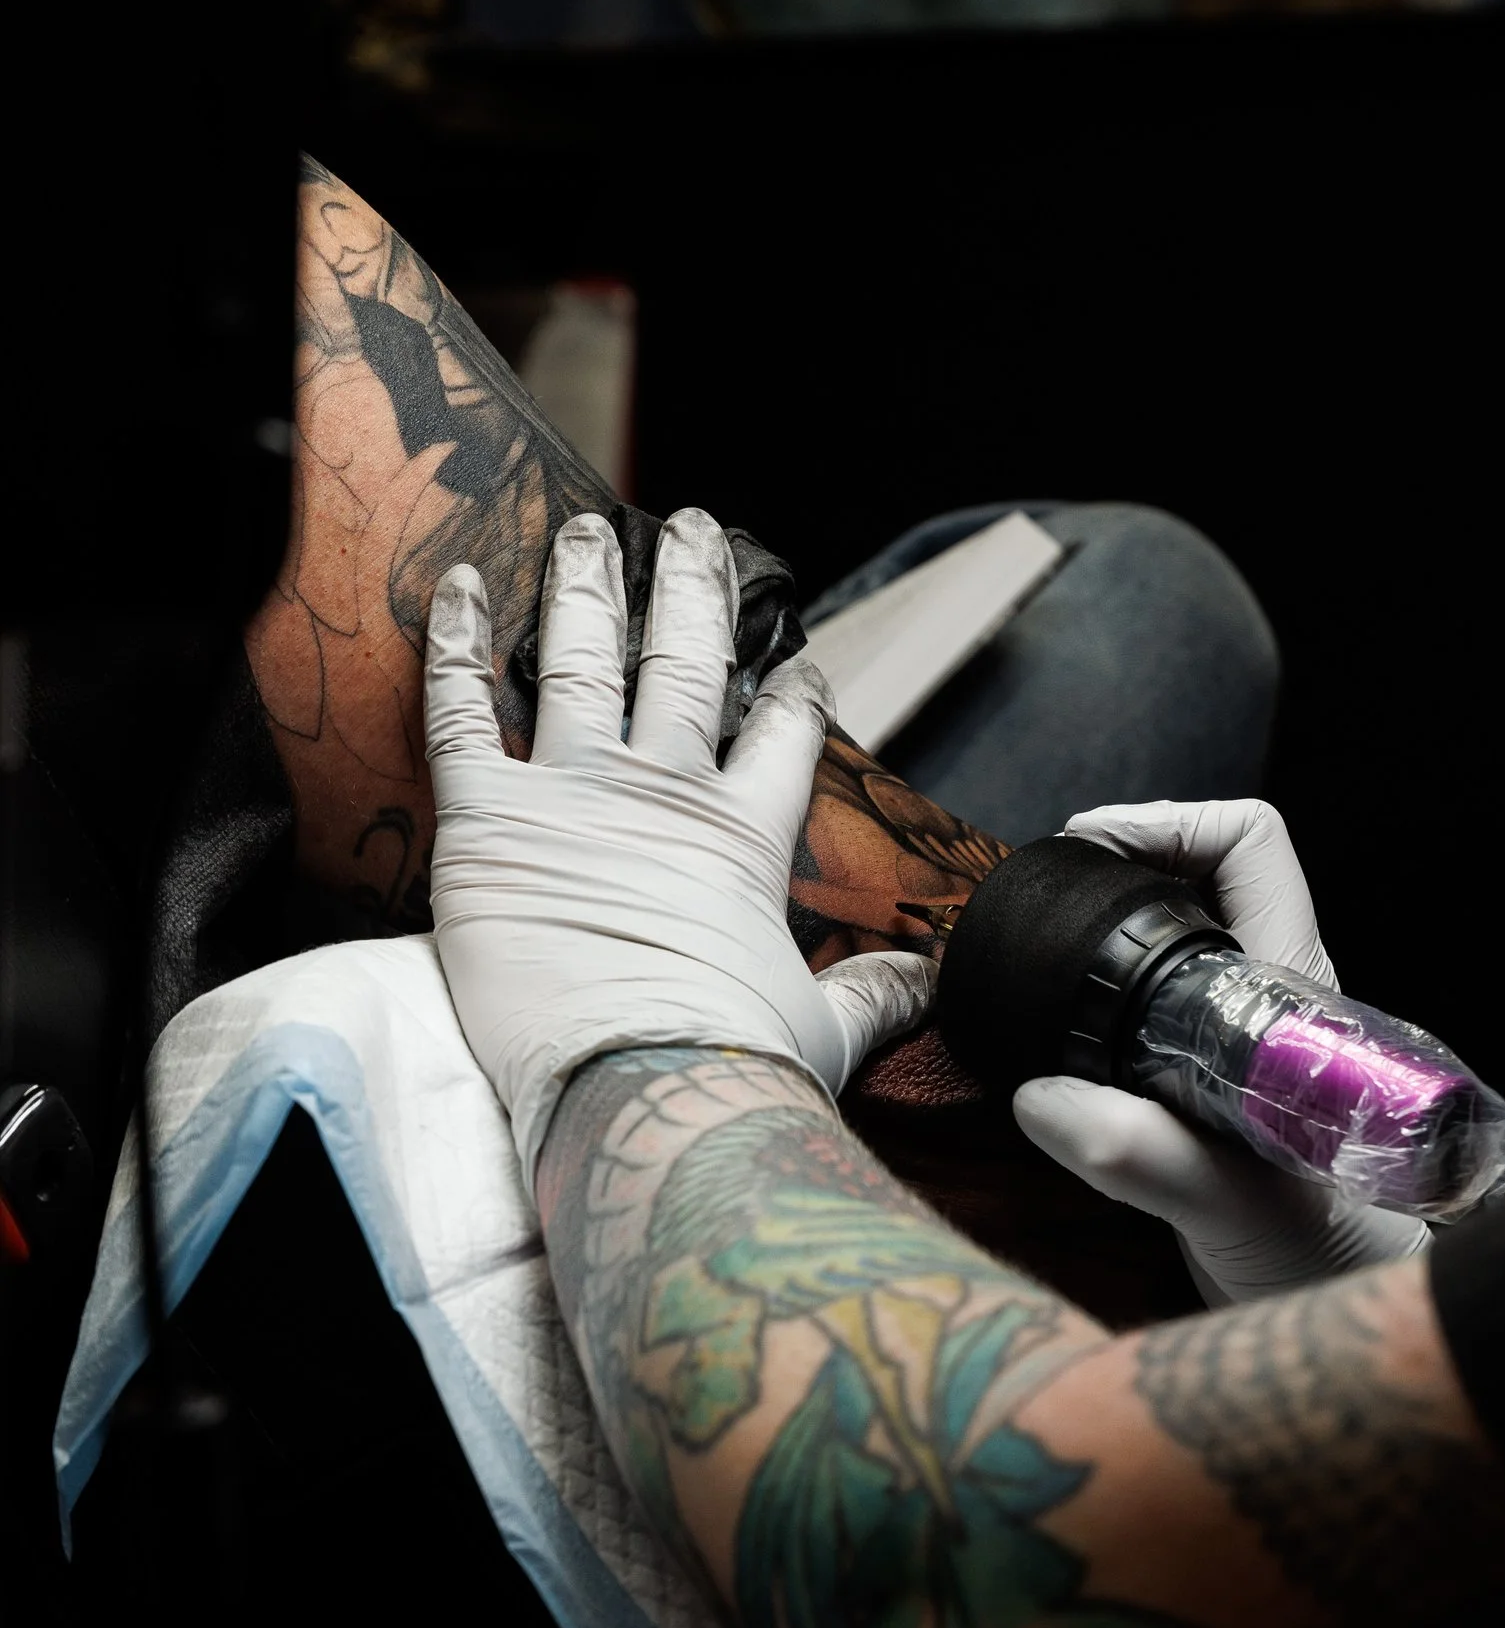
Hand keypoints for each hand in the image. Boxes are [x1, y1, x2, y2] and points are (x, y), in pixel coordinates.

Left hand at [425, 506, 934, 1179]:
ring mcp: (572, 796)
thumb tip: (930, 981)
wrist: (644, 1095)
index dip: (792, 692)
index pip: (780, 735)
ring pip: (579, 661)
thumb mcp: (827, 1026)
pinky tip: (451, 585)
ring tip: (585, 532)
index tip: (796, 662)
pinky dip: (453, 645)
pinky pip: (462, 712)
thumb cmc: (736, 1068)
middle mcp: (662, 794)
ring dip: (583, 589)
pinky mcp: (486, 822)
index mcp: (744, 837)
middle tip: (693, 531)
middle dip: (692, 590)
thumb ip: (876, 990)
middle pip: (682, 663)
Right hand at [1010, 795, 1430, 1306]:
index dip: (1171, 823)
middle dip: (1113, 874)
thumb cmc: (1329, 1265)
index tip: (1090, 848)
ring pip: (1166, 952)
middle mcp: (1266, 1008)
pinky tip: (1042, 1054)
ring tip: (1026, 965)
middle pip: (1195, 884)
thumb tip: (1044, 1101)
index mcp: (1292, 996)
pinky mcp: (1202, 1101)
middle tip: (1036, 907)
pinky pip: (1141, 1025)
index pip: (1252, 847)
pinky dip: (1088, 1019)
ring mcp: (1235, 1051)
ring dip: (1100, 944)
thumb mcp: (1232, 1207)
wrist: (1342, 1334)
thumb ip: (1142, 1155)